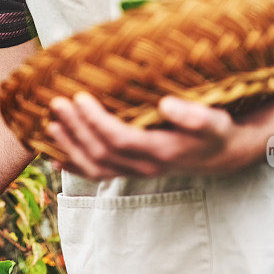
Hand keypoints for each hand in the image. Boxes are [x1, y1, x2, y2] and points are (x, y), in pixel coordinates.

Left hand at [45, 92, 264, 179]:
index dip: (96, 120)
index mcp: (162, 151)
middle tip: (57, 104)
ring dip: (70, 146)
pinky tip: (55, 158)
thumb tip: (167, 104)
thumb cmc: (216, 132)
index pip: (119, 139)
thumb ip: (194, 115)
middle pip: (100, 152)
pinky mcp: (131, 172)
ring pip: (95, 167)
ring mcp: (136, 173)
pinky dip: (74, 167)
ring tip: (51, 125)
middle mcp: (145, 166)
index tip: (80, 97)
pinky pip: (98, 175)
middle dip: (76, 128)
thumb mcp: (215, 121)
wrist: (222, 156)